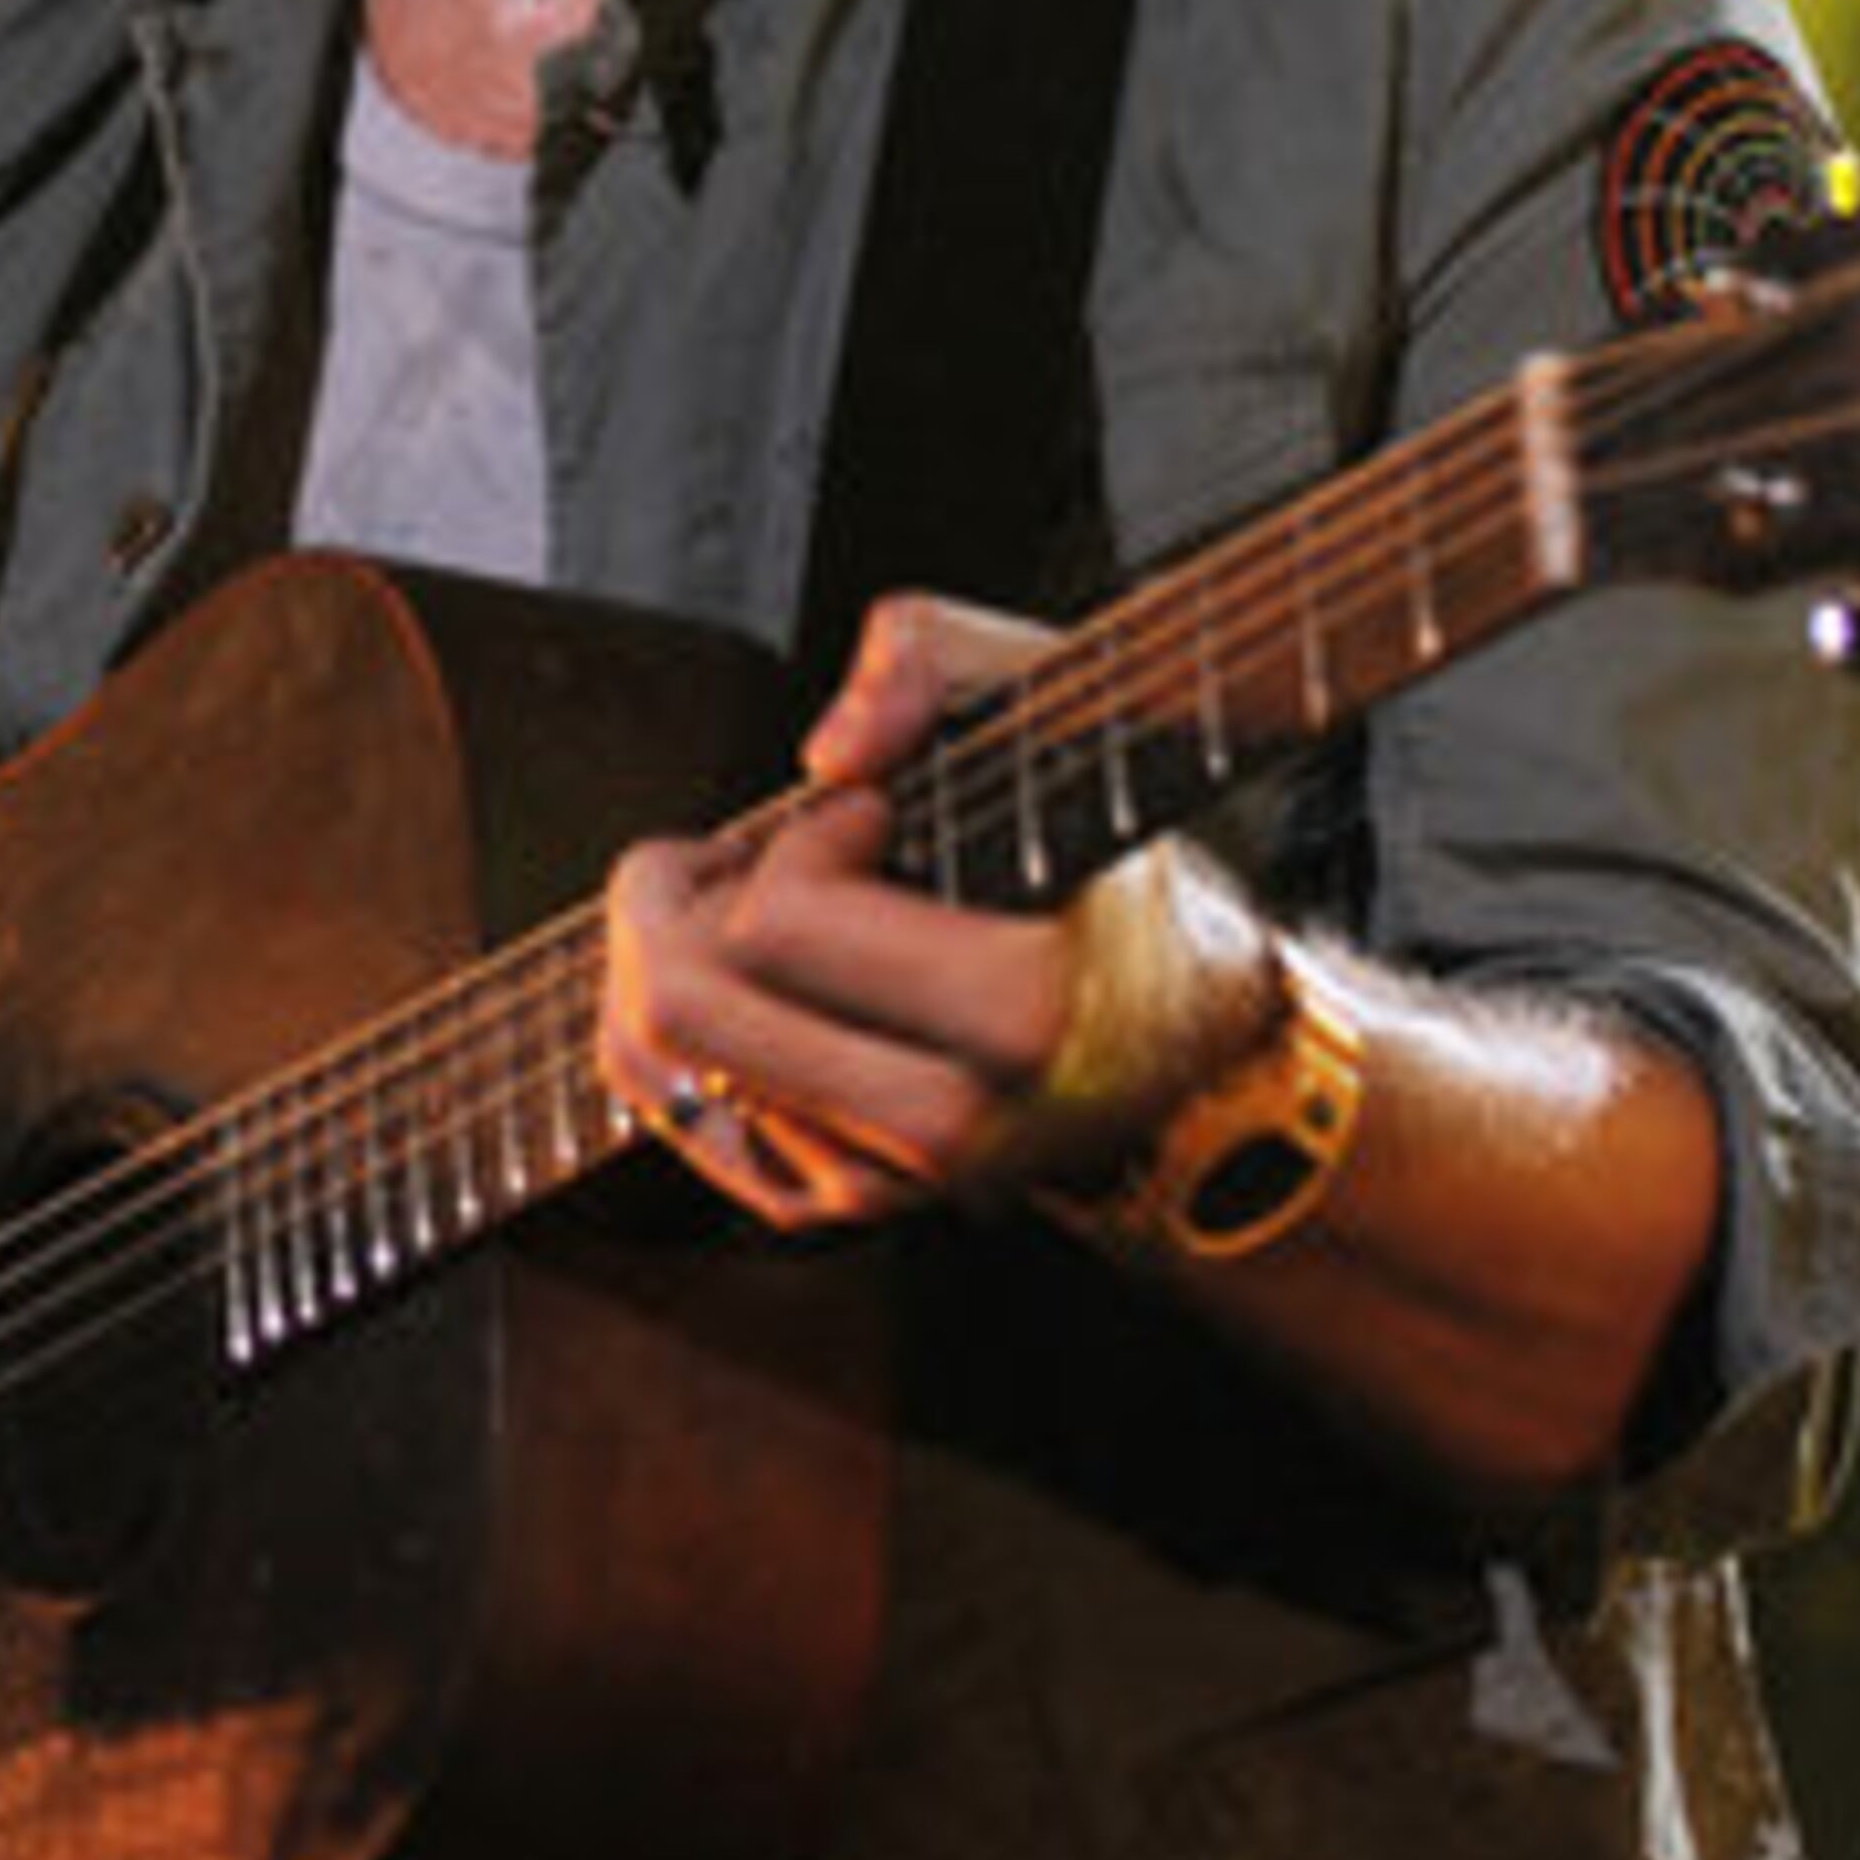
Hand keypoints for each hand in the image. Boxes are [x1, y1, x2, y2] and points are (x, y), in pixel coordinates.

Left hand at [596, 594, 1275, 1225]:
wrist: (1209, 1021)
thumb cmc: (1125, 845)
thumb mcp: (1062, 695)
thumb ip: (932, 657)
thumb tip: (829, 752)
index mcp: (1024, 1005)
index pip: (780, 925)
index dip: (791, 839)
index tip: (860, 814)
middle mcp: (957, 1122)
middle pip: (688, 1011)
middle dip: (660, 905)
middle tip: (716, 852)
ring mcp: (899, 1179)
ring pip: (667, 1076)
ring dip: (649, 970)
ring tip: (722, 905)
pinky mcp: (857, 1203)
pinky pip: (694, 1124)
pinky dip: (674, 1043)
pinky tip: (736, 980)